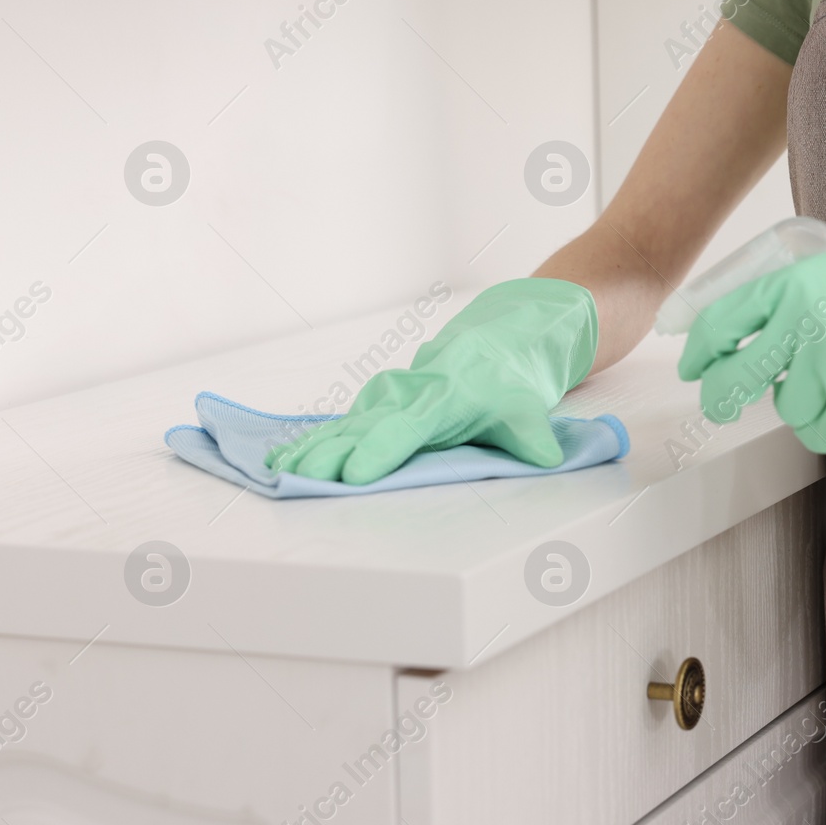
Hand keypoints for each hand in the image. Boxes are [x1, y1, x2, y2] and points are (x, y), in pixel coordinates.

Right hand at [266, 278, 596, 482]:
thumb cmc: (510, 381)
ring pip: (345, 425)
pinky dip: (312, 441)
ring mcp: (389, 396)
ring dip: (311, 449)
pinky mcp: (378, 403)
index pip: (406, 429)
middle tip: (297, 481)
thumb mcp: (529, 408)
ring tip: (278, 473)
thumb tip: (548, 457)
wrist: (499, 342)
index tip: (354, 474)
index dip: (379, 452)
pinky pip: (343, 424)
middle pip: (365, 428)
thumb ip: (532, 437)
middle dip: (330, 455)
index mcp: (443, 396)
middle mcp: (408, 394)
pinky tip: (284, 461)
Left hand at [677, 247, 825, 471]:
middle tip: (716, 403)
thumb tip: (764, 329)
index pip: (729, 313)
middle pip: (740, 371)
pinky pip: (824, 431)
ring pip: (789, 406)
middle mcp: (806, 318)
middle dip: (722, 392)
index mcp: (804, 281)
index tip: (690, 359)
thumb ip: (808, 297)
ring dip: (809, 404)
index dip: (702, 342)